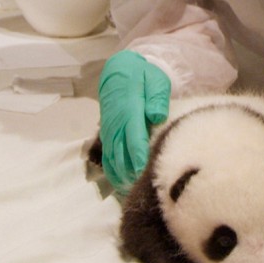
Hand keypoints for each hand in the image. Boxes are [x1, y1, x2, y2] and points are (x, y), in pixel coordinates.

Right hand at [97, 50, 171, 193]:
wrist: (119, 71)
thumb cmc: (144, 77)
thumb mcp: (155, 80)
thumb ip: (157, 98)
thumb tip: (157, 115)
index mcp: (129, 109)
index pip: (133, 136)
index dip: (139, 155)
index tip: (146, 170)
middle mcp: (116, 123)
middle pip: (121, 152)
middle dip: (132, 172)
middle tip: (145, 188)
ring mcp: (109, 130)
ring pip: (112, 158)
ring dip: (122, 175)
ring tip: (135, 191)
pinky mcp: (106, 136)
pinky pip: (107, 157)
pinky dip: (114, 172)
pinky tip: (123, 185)